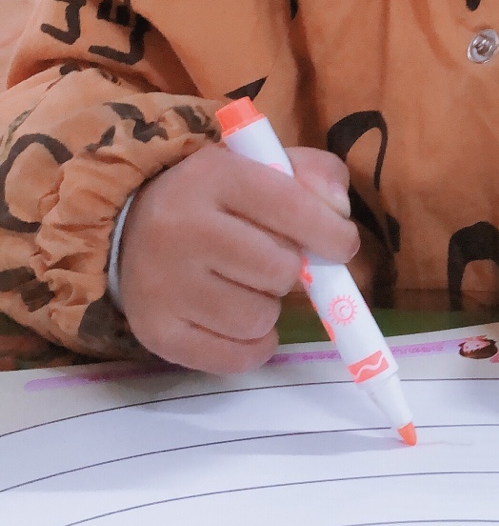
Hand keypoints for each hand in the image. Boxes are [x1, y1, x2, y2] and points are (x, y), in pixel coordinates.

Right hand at [119, 142, 363, 373]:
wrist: (129, 230)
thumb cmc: (215, 200)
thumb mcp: (261, 167)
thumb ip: (314, 175)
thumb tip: (339, 214)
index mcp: (211, 175)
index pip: (291, 207)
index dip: (331, 233)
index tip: (341, 245)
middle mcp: (180, 227)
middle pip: (279, 270)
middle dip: (290, 271)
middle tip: (272, 264)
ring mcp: (162, 284)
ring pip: (259, 318)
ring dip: (268, 310)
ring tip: (246, 289)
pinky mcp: (156, 332)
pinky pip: (236, 357)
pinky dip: (252, 345)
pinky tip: (239, 323)